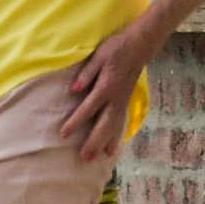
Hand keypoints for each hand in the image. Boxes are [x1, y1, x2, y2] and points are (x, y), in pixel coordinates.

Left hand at [52, 23, 157, 162]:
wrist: (141, 45)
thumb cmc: (116, 48)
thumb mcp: (99, 56)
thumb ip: (87, 74)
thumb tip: (74, 89)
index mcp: (106, 86)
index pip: (89, 107)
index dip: (76, 121)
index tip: (64, 135)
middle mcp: (116, 98)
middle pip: (104, 123)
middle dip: (94, 141)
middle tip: (84, 157)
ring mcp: (123, 101)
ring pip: (115, 126)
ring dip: (106, 143)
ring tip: (98, 158)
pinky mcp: (126, 101)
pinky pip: (121, 123)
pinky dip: (116, 136)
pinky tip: (112, 148)